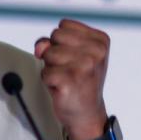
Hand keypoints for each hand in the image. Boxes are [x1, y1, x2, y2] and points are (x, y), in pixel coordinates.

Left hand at [34, 19, 109, 139]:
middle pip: (55, 36)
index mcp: (100, 40)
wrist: (86, 114)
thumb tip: (40, 47)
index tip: (75, 58)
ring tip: (66, 79)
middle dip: (55, 53)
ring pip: (48, 53)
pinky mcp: (71, 80)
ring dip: (51, 68)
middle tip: (69, 70)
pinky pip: (45, 72)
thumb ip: (51, 42)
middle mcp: (96, 51)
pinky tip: (62, 88)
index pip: (64, 25)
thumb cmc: (77, 80)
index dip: (62, 42)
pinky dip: (48, 81)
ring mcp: (85, 66)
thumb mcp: (69, 54)